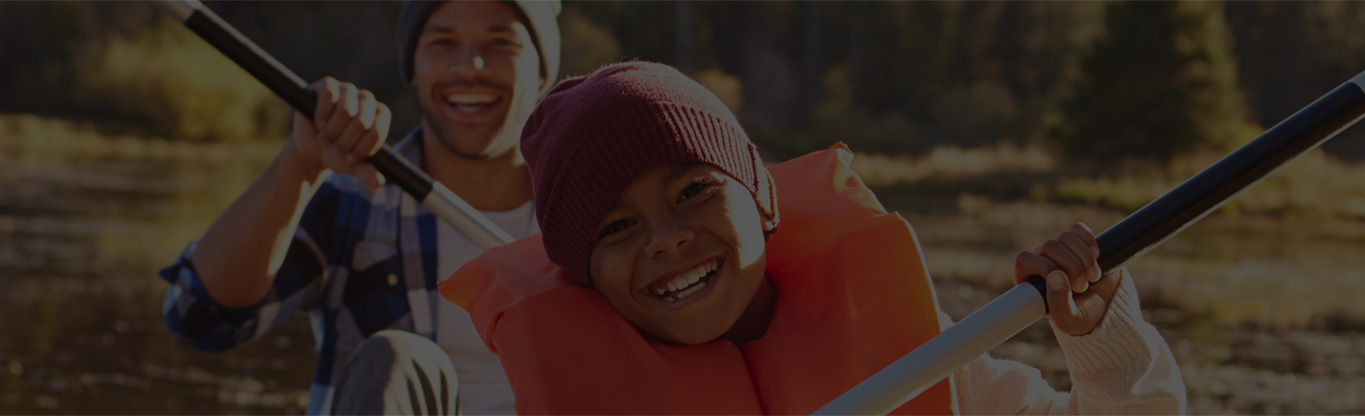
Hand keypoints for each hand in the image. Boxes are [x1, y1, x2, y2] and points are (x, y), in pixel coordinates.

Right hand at [286, 76, 392, 190]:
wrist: (311, 149)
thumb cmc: (337, 154)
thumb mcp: (353, 166)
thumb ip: (366, 172)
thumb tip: (378, 184)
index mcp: (379, 114)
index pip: (377, 131)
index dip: (362, 149)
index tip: (350, 158)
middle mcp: (366, 99)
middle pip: (362, 121)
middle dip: (345, 142)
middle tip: (334, 148)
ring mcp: (347, 90)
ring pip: (346, 110)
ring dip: (333, 131)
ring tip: (325, 139)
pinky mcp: (327, 85)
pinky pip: (329, 95)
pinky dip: (323, 114)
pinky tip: (318, 124)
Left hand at [1013, 222, 1119, 335]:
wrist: (1108, 310)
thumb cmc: (1083, 318)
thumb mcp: (1070, 320)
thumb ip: (1059, 303)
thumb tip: (1055, 275)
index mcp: (1029, 279)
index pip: (1024, 258)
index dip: (1046, 268)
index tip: (1069, 286)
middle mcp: (1041, 261)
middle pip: (1050, 246)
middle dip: (1072, 266)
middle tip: (1083, 287)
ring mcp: (1059, 249)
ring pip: (1066, 237)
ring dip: (1084, 257)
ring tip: (1093, 276)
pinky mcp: (1077, 242)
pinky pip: (1078, 229)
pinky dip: (1090, 242)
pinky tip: (1096, 258)